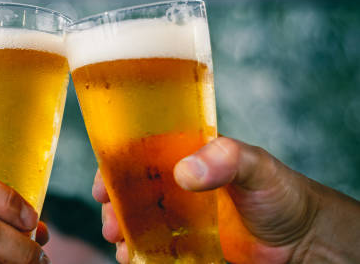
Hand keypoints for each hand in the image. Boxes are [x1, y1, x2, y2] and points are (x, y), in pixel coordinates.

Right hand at [94, 137, 359, 263]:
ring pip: (137, 218)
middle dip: (114, 205)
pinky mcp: (185, 241)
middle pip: (131, 189)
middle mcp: (177, 183)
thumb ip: (226, 159)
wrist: (302, 240)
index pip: (140, 152)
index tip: (103, 185)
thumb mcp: (256, 166)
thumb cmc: (281, 193)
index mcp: (187, 155)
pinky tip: (134, 257)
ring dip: (121, 229)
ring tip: (121, 243)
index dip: (116, 165)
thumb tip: (185, 172)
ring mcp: (179, 214)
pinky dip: (138, 250)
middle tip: (111, 222)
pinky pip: (152, 244)